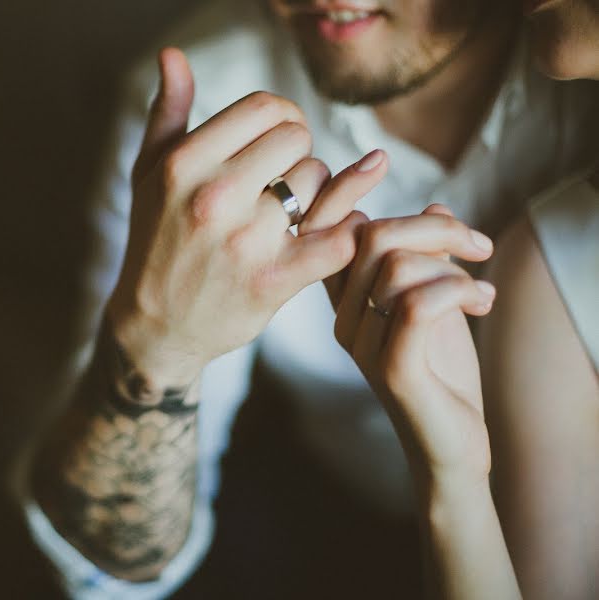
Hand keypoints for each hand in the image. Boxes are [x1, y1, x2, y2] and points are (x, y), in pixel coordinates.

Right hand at [107, 47, 387, 387]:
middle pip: (297, 139)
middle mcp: (213, 197)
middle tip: (282, 180)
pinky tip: (328, 235)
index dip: (283, 118)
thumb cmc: (155, 242)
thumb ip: (167, 112)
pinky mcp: (273, 282)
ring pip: (318, 184)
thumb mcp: (148, 174)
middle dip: (296, 155)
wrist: (155, 327)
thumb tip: (173, 56)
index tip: (278, 140)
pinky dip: (344, 233)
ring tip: (288, 216)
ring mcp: (245, 241)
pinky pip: (337, 238)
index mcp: (184, 164)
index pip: (265, 108)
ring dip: (313, 197)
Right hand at [332, 204, 497, 482]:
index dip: (346, 189)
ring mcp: (363, 346)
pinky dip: (461, 291)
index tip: (389, 172)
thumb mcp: (436, 299)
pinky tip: (482, 304)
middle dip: (435, 227)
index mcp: (345, 299)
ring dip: (456, 267)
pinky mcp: (393, 370)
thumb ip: (428, 255)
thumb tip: (436, 205)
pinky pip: (419, 304)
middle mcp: (343, 320)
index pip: (327, 230)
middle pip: (371, 235)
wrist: (452, 444)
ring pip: (397, 265)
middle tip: (478, 246)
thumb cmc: (442, 372)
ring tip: (481, 293)